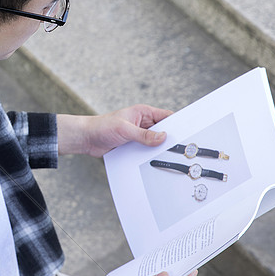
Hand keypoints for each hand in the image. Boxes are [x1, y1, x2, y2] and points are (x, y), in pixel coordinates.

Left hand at [58, 105, 172, 156]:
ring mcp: (138, 135)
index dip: (178, 124)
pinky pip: (146, 151)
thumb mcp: (124, 130)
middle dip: (169, 139)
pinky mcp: (133, 145)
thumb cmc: (102, 127)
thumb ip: (144, 135)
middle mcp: (143, 123)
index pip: (166, 116)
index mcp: (143, 112)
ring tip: (167, 157)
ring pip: (155, 143)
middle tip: (180, 149)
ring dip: (158, 149)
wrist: (86, 139)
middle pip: (163, 131)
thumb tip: (162, 137)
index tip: (187, 133)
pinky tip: (153, 163)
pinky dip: (149, 156)